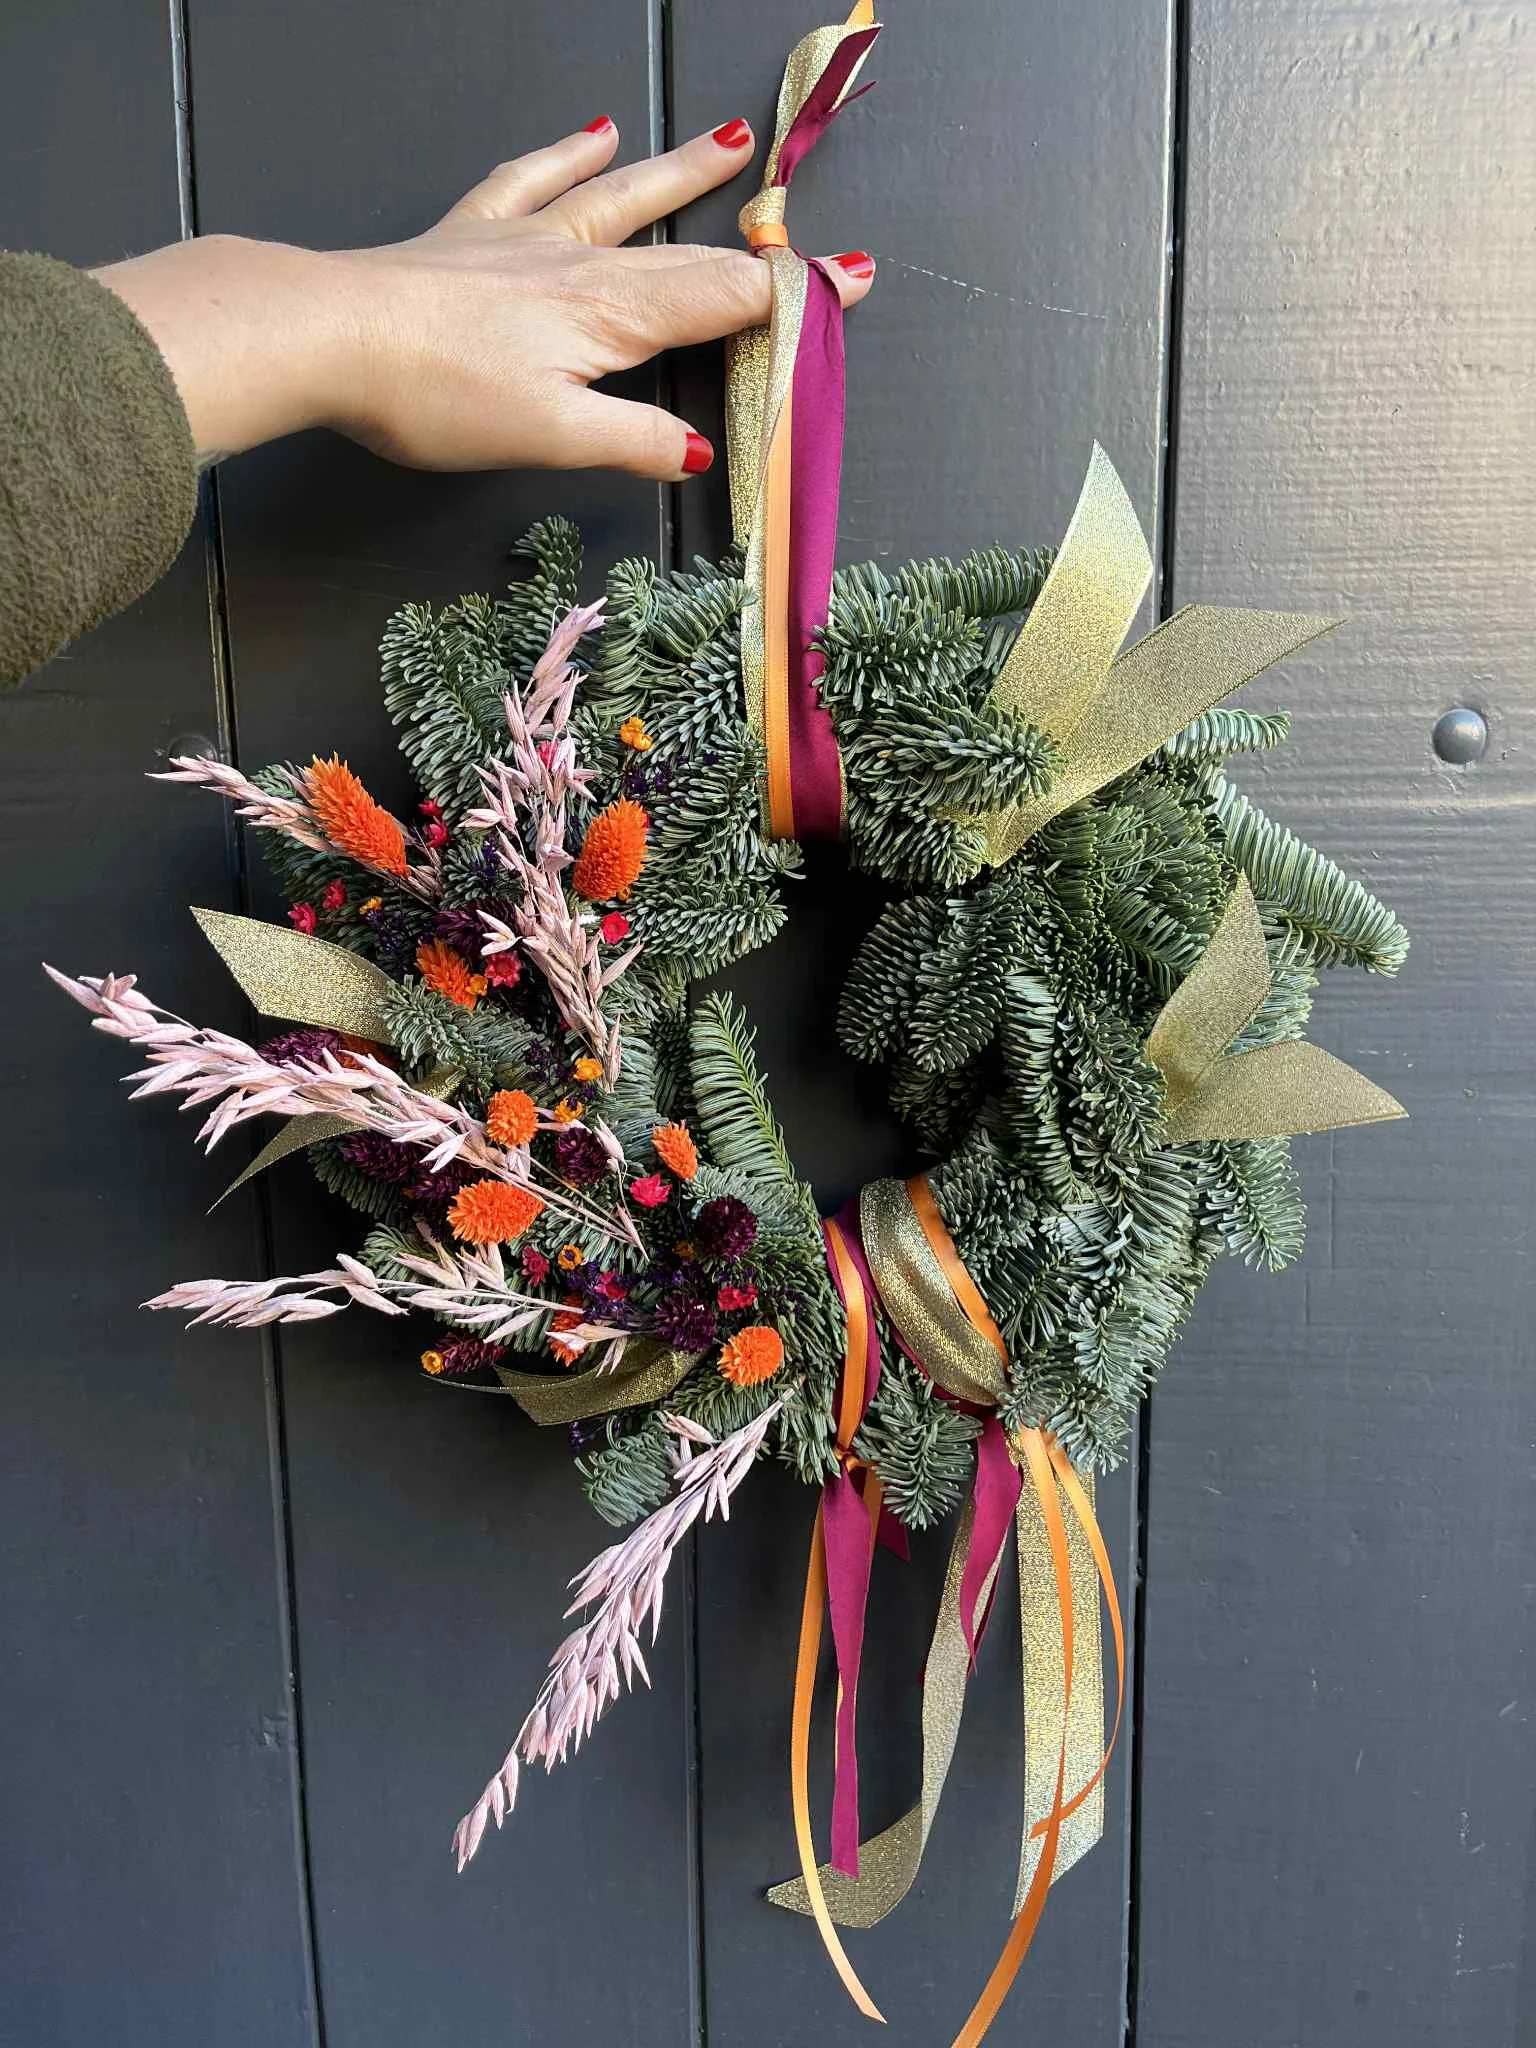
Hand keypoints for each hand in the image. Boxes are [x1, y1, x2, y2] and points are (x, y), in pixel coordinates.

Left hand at [93, 118, 875, 480]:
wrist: (332, 336)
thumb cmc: (439, 396)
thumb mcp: (553, 437)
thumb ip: (634, 441)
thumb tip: (701, 449)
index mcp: (610, 316)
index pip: (721, 301)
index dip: (788, 298)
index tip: (850, 287)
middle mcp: (579, 265)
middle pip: (685, 251)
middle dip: (757, 248)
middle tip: (816, 234)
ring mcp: (523, 241)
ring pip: (620, 197)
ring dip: (679, 173)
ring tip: (730, 142)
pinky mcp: (469, 235)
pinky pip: (531, 178)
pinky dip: (568, 152)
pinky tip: (595, 129)